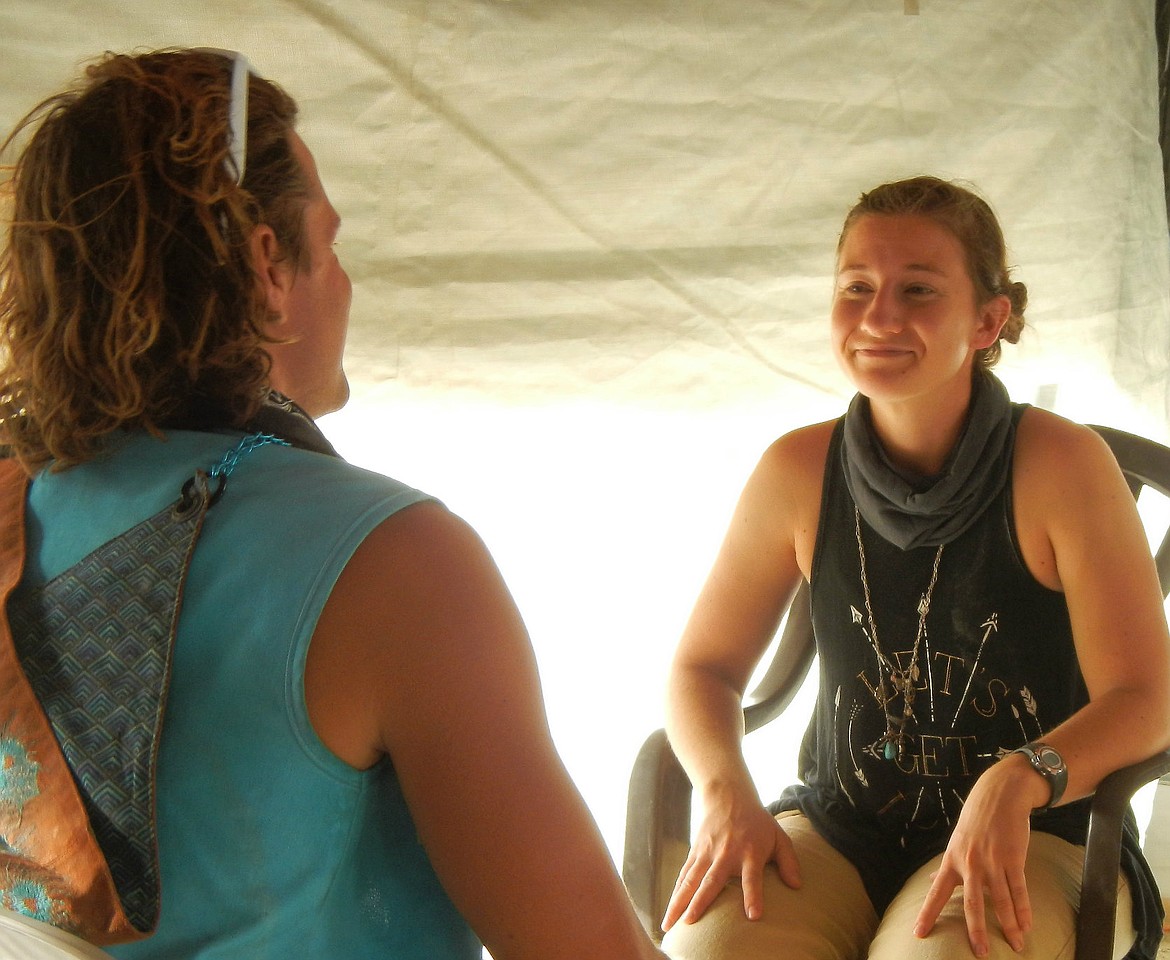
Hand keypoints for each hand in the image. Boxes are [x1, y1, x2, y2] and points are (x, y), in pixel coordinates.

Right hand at [660, 786, 801, 932]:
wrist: (727, 795)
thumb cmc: (757, 821)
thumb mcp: (778, 836)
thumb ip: (789, 861)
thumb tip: (797, 886)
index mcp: (750, 853)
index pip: (752, 878)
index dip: (753, 896)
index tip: (753, 916)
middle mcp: (725, 854)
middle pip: (711, 882)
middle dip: (700, 903)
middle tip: (690, 924)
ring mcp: (707, 853)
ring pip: (690, 881)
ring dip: (679, 902)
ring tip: (670, 925)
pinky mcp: (695, 852)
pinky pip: (683, 875)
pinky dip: (675, 892)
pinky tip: (669, 911)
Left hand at [913, 758, 1041, 955]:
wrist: (999, 795)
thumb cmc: (976, 821)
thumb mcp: (956, 841)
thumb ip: (948, 865)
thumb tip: (933, 880)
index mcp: (952, 860)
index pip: (936, 892)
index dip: (928, 913)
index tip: (918, 933)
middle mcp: (970, 863)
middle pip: (972, 903)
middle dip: (976, 930)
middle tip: (980, 954)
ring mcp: (993, 861)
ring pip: (1002, 901)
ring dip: (1010, 926)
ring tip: (1016, 946)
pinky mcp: (1014, 858)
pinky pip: (1019, 890)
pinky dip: (1024, 910)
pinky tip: (1027, 925)